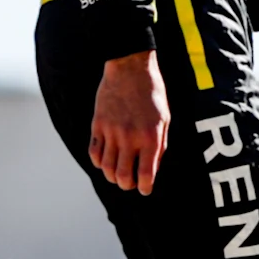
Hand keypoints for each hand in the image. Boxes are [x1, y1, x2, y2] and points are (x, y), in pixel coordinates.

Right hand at [90, 51, 169, 192]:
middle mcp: (130, 137)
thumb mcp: (164, 119)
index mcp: (151, 136)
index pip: (146, 174)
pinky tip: (105, 160)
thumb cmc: (152, 93)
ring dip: (112, 176)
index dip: (145, 187)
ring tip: (117, 174)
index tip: (145, 190)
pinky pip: (94, 152)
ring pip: (106, 168)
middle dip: (126, 185)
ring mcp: (111, 132)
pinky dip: (98, 162)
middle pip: (122, 176)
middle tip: (130, 183)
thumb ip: (159, 145)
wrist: (130, 68)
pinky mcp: (98, 125)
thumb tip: (152, 169)